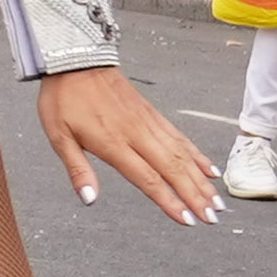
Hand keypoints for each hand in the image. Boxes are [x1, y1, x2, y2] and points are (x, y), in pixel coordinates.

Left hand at [39, 63, 219, 221]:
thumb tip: (89, 199)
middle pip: (173, 169)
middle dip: (196, 195)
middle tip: (214, 217)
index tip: (187, 219)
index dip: (169, 200)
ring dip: (201, 180)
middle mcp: (137, 133)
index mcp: (114, 143)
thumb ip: (78, 170)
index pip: (148, 178)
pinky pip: (179, 137)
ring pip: (182, 154)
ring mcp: (148, 122)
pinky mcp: (152, 113)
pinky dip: (196, 154)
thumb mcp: (59, 136)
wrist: (76, 57)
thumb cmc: (64, 98)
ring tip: (217, 200)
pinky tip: (209, 168)